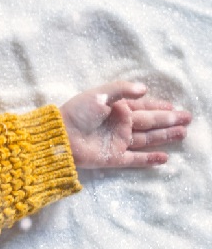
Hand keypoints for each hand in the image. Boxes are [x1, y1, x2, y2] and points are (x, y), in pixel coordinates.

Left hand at [60, 81, 191, 168]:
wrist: (60, 137)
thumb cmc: (77, 113)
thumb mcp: (99, 95)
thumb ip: (122, 90)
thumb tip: (145, 89)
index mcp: (117, 109)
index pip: (143, 107)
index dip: (159, 107)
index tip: (174, 107)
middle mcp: (120, 124)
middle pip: (149, 122)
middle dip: (168, 120)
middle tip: (187, 118)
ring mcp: (118, 141)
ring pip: (147, 139)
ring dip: (165, 136)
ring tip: (183, 133)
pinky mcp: (114, 157)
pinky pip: (135, 158)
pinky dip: (149, 159)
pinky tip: (164, 158)